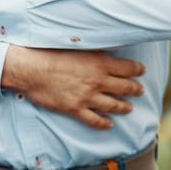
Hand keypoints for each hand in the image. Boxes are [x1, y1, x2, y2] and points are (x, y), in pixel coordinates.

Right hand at [2, 46, 144, 129]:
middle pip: (125, 88)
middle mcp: (97, 81)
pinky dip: (104, 123)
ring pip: (113, 105)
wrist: (29, 68)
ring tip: (128, 108)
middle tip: (139, 90)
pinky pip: (95, 120)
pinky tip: (109, 124)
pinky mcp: (75, 108)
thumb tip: (103, 53)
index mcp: (99, 63)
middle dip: (135, 89)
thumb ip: (92, 52)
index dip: (137, 70)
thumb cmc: (48, 53)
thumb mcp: (75, 45)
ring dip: (124, 107)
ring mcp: (87, 97)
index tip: (141, 71)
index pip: (128, 68)